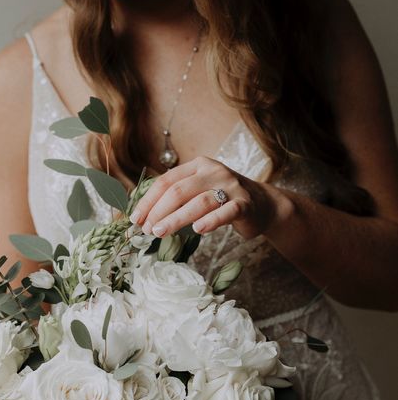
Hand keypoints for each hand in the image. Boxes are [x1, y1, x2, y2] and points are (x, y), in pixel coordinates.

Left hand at [130, 156, 288, 239]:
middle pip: (179, 191)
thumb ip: (177, 199)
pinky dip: (210, 221)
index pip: (166, 181)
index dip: (148, 201)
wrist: (263, 205)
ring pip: (198, 202)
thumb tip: (145, 217)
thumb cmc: (223, 201)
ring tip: (160, 233)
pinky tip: (198, 230)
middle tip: (147, 230)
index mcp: (198, 166)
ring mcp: (230, 187)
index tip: (136, 219)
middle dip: (158, 211)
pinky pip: (225, 212)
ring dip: (176, 219)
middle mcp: (213, 172)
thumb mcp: (199, 192)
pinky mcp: (244, 204)